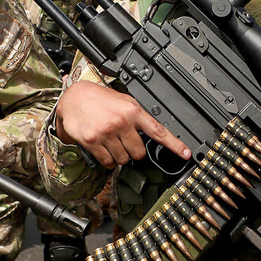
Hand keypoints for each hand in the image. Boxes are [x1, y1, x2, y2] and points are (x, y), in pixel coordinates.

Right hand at [54, 80, 189, 167]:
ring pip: (123, 160)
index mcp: (133, 111)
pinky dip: (107, 159)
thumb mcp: (124, 101)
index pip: (158, 131)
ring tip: (112, 142)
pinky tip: (103, 147)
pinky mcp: (93, 141)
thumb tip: (151, 134)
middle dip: (133, 151)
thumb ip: (138, 117)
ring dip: (119, 156)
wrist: (74, 97)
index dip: (175, 145)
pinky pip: (108, 162)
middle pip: (138, 153)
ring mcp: (107, 132)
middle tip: (124, 141)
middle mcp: (121, 122)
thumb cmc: (100, 99)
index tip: (186, 154)